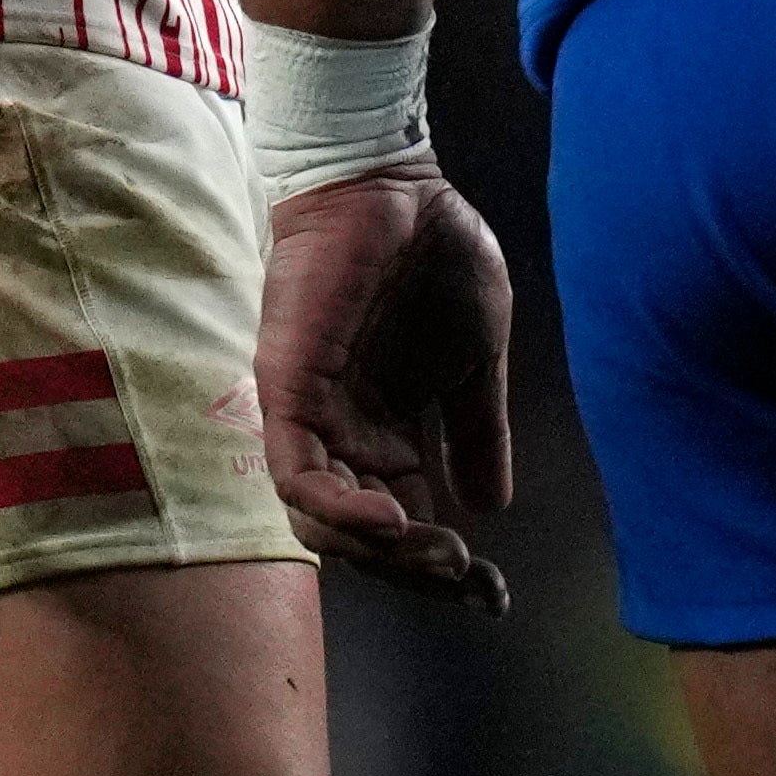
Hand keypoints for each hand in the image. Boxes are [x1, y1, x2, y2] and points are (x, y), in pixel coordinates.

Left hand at [260, 164, 521, 605]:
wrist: (398, 186)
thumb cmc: (434, 255)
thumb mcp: (476, 359)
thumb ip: (478, 431)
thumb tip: (491, 506)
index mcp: (389, 429)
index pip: (404, 520)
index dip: (442, 565)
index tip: (489, 590)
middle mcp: (342, 433)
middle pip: (359, 534)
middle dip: (412, 570)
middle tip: (462, 577)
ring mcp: (309, 414)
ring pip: (317, 517)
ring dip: (374, 550)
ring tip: (429, 553)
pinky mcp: (285, 387)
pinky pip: (295, 471)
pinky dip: (336, 507)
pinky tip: (390, 519)